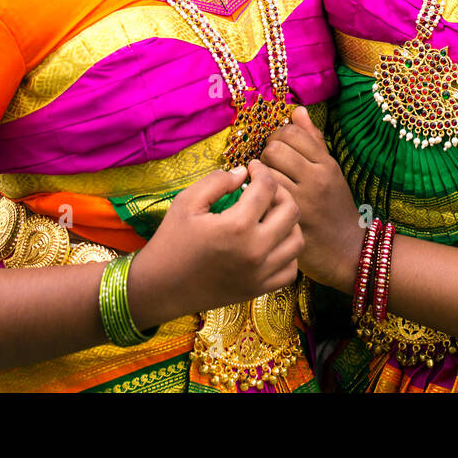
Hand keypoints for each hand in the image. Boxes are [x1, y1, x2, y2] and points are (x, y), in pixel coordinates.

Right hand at [128, 163, 302, 325]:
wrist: (160, 287)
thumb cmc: (170, 241)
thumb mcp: (186, 202)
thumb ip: (217, 181)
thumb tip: (244, 172)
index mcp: (236, 226)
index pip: (267, 187)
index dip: (262, 170)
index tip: (253, 167)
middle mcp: (255, 251)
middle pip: (291, 210)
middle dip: (279, 192)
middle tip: (263, 189)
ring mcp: (260, 274)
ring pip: (297, 240)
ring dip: (288, 222)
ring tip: (269, 215)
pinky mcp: (258, 290)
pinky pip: (291, 269)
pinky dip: (287, 253)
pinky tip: (270, 242)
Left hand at [260, 107, 363, 291]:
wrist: (346, 249)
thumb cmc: (334, 207)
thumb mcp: (331, 170)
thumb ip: (313, 140)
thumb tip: (297, 111)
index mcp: (327, 163)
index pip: (292, 132)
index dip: (278, 136)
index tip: (278, 148)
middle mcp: (316, 178)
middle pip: (275, 148)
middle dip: (266, 154)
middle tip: (269, 166)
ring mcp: (302, 200)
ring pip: (266, 171)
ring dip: (260, 175)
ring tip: (265, 183)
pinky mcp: (289, 219)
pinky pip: (264, 197)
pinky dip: (259, 195)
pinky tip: (263, 200)